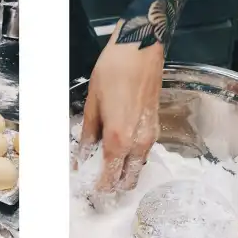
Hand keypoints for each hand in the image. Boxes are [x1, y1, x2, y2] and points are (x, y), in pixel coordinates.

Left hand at [77, 24, 163, 192]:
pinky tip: (118, 149)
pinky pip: (143, 154)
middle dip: (112, 186)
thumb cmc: (113, 72)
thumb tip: (81, 157)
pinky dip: (131, 160)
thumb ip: (87, 136)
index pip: (109, 178)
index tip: (87, 187)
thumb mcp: (92, 104)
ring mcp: (150, 136)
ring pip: (138, 169)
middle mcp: (138, 144)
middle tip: (96, 179)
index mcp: (118, 140)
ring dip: (123, 173)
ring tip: (104, 164)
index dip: (97, 187)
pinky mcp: (156, 127)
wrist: (141, 49)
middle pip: (128, 181)